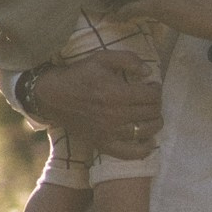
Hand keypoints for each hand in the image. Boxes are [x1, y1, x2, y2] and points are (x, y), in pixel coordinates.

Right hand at [27, 46, 161, 156]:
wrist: (54, 96)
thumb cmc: (79, 75)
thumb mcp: (102, 58)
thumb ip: (128, 60)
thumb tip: (149, 73)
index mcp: (116, 93)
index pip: (151, 96)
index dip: (157, 90)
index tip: (153, 86)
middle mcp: (115, 115)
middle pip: (151, 113)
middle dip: (156, 104)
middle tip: (151, 99)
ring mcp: (110, 132)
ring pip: (145, 132)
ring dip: (155, 123)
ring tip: (152, 116)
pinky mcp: (103, 144)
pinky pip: (129, 153)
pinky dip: (143, 149)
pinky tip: (149, 142)